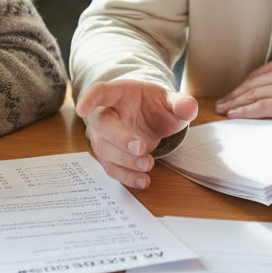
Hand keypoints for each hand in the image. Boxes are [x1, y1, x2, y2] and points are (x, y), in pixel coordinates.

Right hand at [76, 80, 197, 189]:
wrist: (148, 116)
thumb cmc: (154, 104)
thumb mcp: (170, 100)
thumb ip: (181, 103)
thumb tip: (189, 108)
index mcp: (117, 94)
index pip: (99, 92)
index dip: (89, 99)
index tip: (82, 109)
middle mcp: (105, 115)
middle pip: (103, 126)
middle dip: (120, 139)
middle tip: (142, 148)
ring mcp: (104, 138)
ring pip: (106, 151)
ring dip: (126, 162)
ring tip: (149, 164)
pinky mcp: (110, 157)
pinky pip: (113, 169)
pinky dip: (127, 177)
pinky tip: (144, 181)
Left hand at [215, 53, 271, 118]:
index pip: (257, 74)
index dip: (243, 85)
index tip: (234, 93)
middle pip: (251, 84)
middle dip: (234, 95)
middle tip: (221, 103)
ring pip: (252, 95)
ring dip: (235, 103)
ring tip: (224, 110)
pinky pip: (261, 107)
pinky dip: (245, 111)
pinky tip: (235, 114)